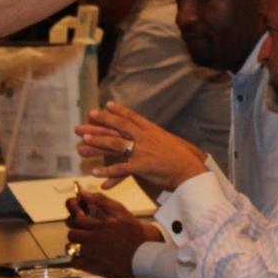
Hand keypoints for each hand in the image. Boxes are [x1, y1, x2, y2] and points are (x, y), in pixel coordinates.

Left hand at [66, 190, 159, 277]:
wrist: (144, 255)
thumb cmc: (134, 233)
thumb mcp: (120, 212)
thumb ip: (101, 201)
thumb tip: (82, 192)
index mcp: (99, 224)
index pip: (76, 220)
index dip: (77, 221)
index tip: (82, 223)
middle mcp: (93, 238)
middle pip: (72, 234)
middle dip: (77, 233)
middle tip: (85, 236)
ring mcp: (91, 253)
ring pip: (71, 248)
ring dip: (75, 246)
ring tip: (84, 247)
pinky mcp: (92, 267)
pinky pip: (74, 262)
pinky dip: (77, 260)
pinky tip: (85, 258)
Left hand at [75, 102, 209, 190]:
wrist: (193, 172)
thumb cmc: (185, 160)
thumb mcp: (171, 144)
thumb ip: (159, 141)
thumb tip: (154, 141)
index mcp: (154, 132)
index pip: (134, 118)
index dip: (120, 111)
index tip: (108, 105)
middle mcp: (147, 138)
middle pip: (121, 127)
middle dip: (103, 121)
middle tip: (87, 117)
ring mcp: (144, 152)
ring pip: (117, 144)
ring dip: (99, 142)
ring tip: (83, 142)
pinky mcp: (143, 167)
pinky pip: (121, 169)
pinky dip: (108, 172)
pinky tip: (95, 173)